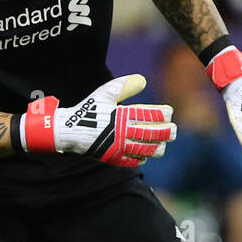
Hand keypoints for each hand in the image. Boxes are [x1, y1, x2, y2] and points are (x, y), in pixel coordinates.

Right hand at [21, 74, 175, 165]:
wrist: (68, 131)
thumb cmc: (89, 110)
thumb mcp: (104, 94)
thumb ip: (124, 86)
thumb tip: (143, 80)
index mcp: (120, 115)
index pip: (148, 115)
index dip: (162, 114)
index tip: (169, 112)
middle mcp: (121, 132)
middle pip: (151, 134)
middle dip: (167, 132)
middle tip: (173, 130)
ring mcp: (118, 147)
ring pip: (146, 150)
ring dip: (158, 146)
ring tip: (163, 142)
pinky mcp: (113, 158)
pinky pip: (134, 161)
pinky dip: (142, 157)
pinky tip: (145, 152)